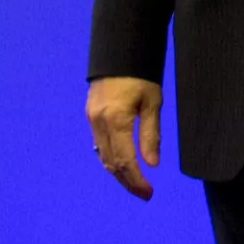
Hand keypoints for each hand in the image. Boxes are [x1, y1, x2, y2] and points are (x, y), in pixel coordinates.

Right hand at [86, 76, 162, 200]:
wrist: (119, 50)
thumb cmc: (141, 74)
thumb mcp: (152, 103)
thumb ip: (150, 134)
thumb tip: (152, 164)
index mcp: (115, 121)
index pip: (124, 161)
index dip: (136, 180)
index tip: (149, 192)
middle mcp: (99, 123)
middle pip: (111, 163)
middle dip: (127, 181)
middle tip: (144, 193)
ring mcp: (91, 119)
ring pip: (102, 156)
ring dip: (118, 172)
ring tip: (135, 183)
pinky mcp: (90, 114)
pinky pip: (98, 144)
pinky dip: (110, 158)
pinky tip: (122, 163)